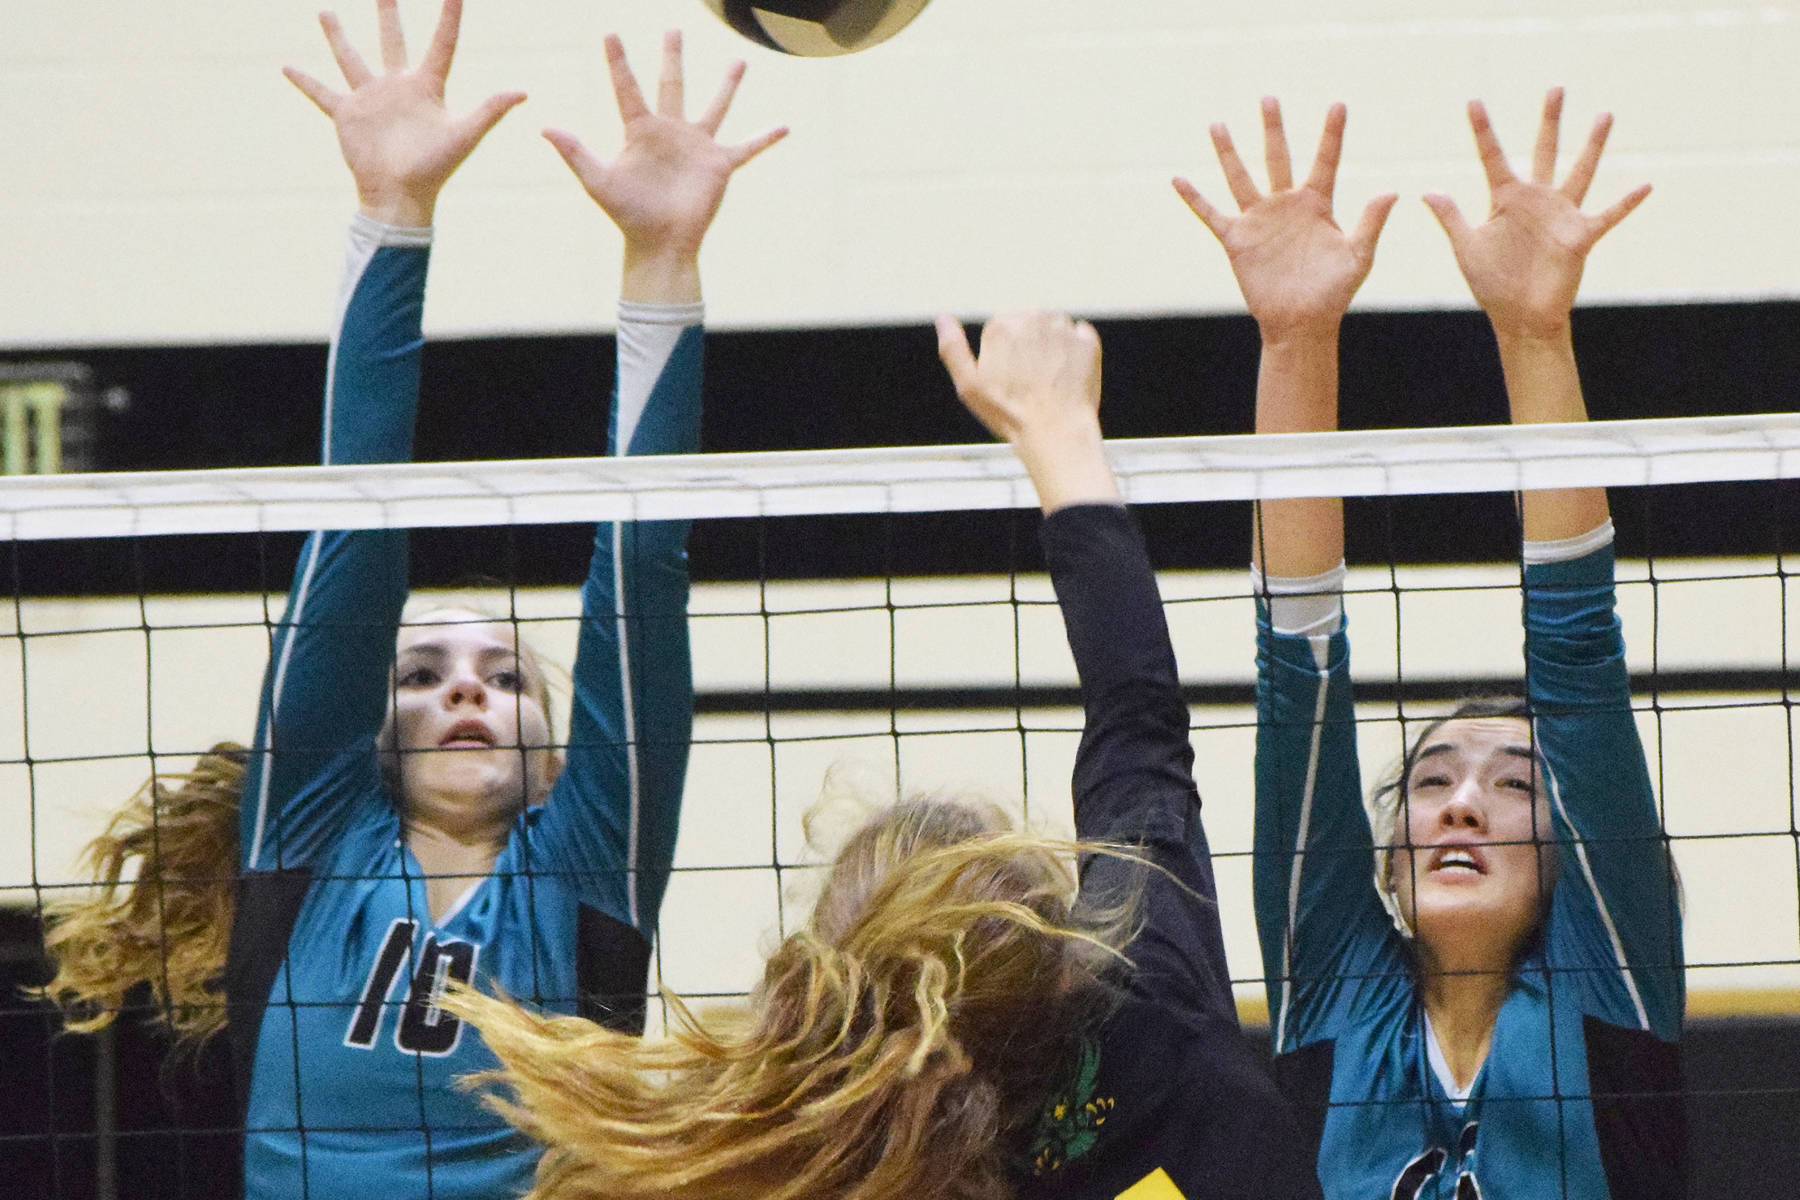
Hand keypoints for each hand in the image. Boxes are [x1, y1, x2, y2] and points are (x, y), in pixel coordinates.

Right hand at [284, 0, 524, 226]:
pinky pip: (322, 94)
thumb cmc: (434, 169)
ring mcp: (371, 99)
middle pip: (392, 40)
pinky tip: (286, 66)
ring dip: (338, 36)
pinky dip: (305, 81)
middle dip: (387, 13)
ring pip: (351, 58)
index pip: (441, 44)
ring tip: (326, 10)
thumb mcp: (463, 136)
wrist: (399, 197)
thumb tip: (522, 92)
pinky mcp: (347, 115)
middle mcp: (397, 87)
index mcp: (427, 88)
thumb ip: (489, 111)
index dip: (450, 17)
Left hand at [545, 32, 786, 300]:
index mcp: (641, 132)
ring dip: (727, 85)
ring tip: (739, 61)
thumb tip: (545, 128)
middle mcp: (670, 132)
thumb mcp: (598, 181)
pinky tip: (784, 127)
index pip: (627, 88)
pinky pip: (747, 148)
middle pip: (672, 84)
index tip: (609, 33)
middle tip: (673, 29)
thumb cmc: (627, 215)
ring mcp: (697, 147)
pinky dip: (765, 139)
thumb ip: (576, 153)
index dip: (618, 61)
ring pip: (715, 107)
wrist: (659, 244)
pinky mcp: (719, 166)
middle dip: (672, 57)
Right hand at [936, 311, 1118, 511]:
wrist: (1055, 432)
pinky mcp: (1087, 341)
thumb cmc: (1011, 414)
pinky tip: (1066, 374)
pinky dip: (1074, 351)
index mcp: (1002, 325)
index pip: (1001, 327)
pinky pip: (1079, 336)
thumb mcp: (968, 385)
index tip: (1007, 376)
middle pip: (1028, 324)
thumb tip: (942, 319)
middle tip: (1028, 380)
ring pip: (1054, 328)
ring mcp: (1063, 328)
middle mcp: (1033, 317)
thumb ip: (952, 348)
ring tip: (1047, 379)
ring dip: (1051, 346)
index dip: (1003, 354)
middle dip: (1028, 346)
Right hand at [1175, 99, 1394, 343]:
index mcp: (1318, 205)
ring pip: (1240, 178)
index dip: (1332, 134)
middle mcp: (1286, 205)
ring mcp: (1259, 220)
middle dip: (1273, 128)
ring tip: (1218, 124)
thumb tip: (1392, 190)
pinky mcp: (1237, 240)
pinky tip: (1177, 179)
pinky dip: (1194, 198)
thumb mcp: (1358, 256)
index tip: (1338, 104)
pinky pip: (1211, 214)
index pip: (1326, 161)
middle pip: (1278, 158)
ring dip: (1228, 152)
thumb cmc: (1334, 293)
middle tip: (1268, 98)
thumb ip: (1371, 222)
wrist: (1301, 323)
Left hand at [1424, 88, 1649, 341]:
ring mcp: (1561, 215)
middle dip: (1549, 121)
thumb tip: (1427, 191)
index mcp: (1505, 199)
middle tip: (1555, 88)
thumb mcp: (1467, 248)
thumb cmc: (1492, 284)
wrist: (1519, 317)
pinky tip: (1646, 185)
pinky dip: (1625, 203)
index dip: (1482, 130)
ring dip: (1592, 145)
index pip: (1493, 157)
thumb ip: (1452, 218)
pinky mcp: (1580, 236)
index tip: (1473, 101)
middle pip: (1544, 151)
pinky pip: (1608, 216)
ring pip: (1580, 171)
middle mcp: (1536, 200)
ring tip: (1604, 114)